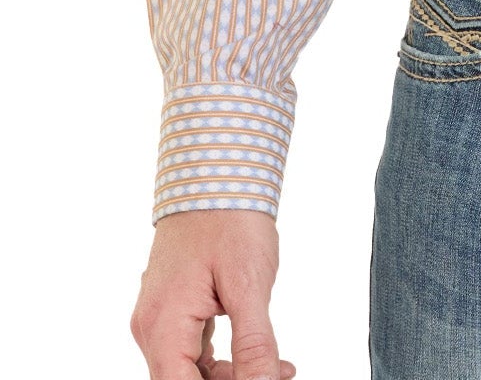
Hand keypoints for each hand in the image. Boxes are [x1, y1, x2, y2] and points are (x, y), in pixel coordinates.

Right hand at [130, 208, 295, 378]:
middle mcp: (152, 326)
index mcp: (162, 326)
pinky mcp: (174, 307)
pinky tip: (259, 354)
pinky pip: (193, 348)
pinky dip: (224, 357)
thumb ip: (253, 343)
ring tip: (279, 367)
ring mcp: (160, 316)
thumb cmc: (231, 218)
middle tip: (277, 375)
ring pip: (190, 369)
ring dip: (231, 375)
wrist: (218, 170)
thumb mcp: (250, 284)